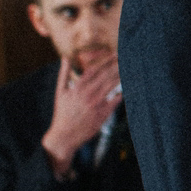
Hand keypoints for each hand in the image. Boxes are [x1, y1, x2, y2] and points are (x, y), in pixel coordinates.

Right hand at [41, 54, 120, 176]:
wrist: (64, 135)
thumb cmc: (62, 112)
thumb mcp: (60, 92)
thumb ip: (64, 73)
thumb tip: (65, 57)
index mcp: (77, 87)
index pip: (94, 69)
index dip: (106, 60)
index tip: (115, 54)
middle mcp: (87, 94)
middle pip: (105, 76)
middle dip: (117, 65)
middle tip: (127, 57)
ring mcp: (96, 104)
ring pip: (111, 86)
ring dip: (121, 76)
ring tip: (130, 68)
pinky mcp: (102, 114)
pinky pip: (115, 101)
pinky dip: (122, 93)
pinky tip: (129, 86)